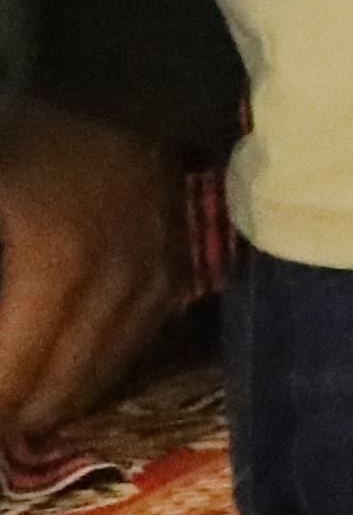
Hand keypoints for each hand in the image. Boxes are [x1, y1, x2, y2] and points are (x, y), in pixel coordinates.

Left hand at [0, 99, 192, 443]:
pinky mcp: (175, 281)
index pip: (12, 380)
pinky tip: (66, 381)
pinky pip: (131, 354)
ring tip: (15, 414)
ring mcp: (152, 289)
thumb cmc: (38, 141)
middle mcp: (113, 293)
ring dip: (52, 407)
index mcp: (57, 269)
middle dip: (11, 421)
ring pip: (98, 382)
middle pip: (56, 396)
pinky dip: (93, 377)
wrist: (132, 93)